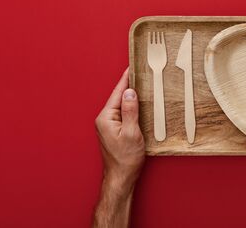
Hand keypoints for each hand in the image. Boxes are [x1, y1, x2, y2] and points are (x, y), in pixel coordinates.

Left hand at [95, 68, 144, 194]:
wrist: (121, 177)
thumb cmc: (126, 159)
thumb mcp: (131, 133)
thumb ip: (130, 111)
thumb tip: (130, 92)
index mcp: (106, 117)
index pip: (118, 93)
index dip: (126, 79)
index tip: (131, 67)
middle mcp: (104, 119)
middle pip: (118, 97)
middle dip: (129, 85)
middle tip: (139, 73)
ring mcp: (108, 125)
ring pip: (121, 105)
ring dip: (130, 95)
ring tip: (141, 84)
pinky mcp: (113, 130)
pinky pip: (122, 113)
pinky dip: (130, 106)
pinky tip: (138, 103)